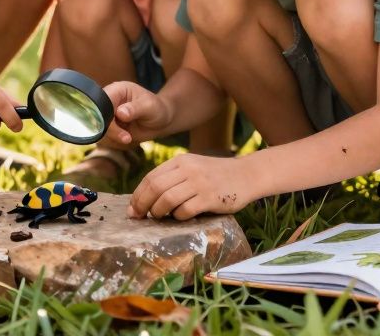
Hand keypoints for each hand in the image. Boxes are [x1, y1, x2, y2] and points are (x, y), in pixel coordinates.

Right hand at [103, 81, 172, 146]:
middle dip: (110, 129)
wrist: (161, 122)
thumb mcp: (149, 107)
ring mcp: (108, 115)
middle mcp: (109, 101)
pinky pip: (104, 137)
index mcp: (117, 89)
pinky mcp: (109, 127)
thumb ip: (134, 109)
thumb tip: (120, 113)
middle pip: (97, 116)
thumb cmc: (157, 109)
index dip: (104, 113)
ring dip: (112, 137)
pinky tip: (126, 138)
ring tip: (128, 138)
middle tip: (126, 137)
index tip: (114, 125)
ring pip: (98, 128)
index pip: (102, 100)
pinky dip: (113, 141)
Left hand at [129, 154, 249, 220]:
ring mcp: (199, 183)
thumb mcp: (192, 167)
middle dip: (142, 205)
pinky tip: (180, 216)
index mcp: (180, 161)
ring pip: (167, 199)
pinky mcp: (210, 197)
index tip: (133, 209)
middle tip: (139, 217)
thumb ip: (172, 177)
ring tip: (159, 217)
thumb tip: (145, 198)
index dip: (138, 195)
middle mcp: (188, 169)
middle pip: (155, 188)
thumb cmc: (215, 175)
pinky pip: (185, 210)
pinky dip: (178, 216)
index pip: (151, 178)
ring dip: (158, 212)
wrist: (247, 174)